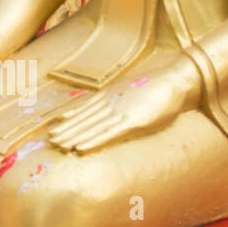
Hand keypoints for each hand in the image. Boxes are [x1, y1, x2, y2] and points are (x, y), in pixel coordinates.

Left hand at [47, 65, 197, 152]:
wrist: (177, 78)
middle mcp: (111, 104)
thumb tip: (106, 102)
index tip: (54, 129)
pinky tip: (79, 148)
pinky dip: (92, 141)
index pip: (85, 111)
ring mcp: (121, 112)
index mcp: (111, 96)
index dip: (70, 121)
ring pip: (90, 128)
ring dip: (73, 137)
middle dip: (67, 131)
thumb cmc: (159, 85)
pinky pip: (108, 134)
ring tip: (58, 145)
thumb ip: (119, 96)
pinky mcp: (133, 122)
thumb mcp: (133, 88)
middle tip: (50, 141)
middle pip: (84, 120)